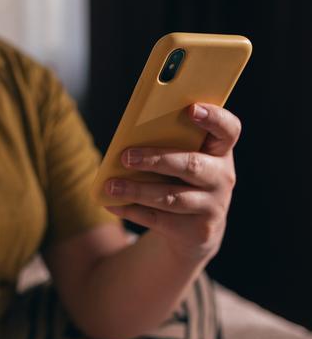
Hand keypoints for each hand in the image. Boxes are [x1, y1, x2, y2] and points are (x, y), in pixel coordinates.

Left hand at [104, 104, 241, 261]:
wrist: (194, 228)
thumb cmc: (180, 178)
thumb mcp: (180, 158)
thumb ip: (166, 145)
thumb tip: (126, 143)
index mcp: (220, 150)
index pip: (228, 129)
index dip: (214, 117)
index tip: (192, 108)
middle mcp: (223, 177)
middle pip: (191, 165)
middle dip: (156, 160)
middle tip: (126, 157)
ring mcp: (213, 205)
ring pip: (171, 196)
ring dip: (137, 190)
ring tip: (110, 185)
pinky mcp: (198, 230)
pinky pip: (159, 219)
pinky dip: (132, 210)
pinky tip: (112, 203)